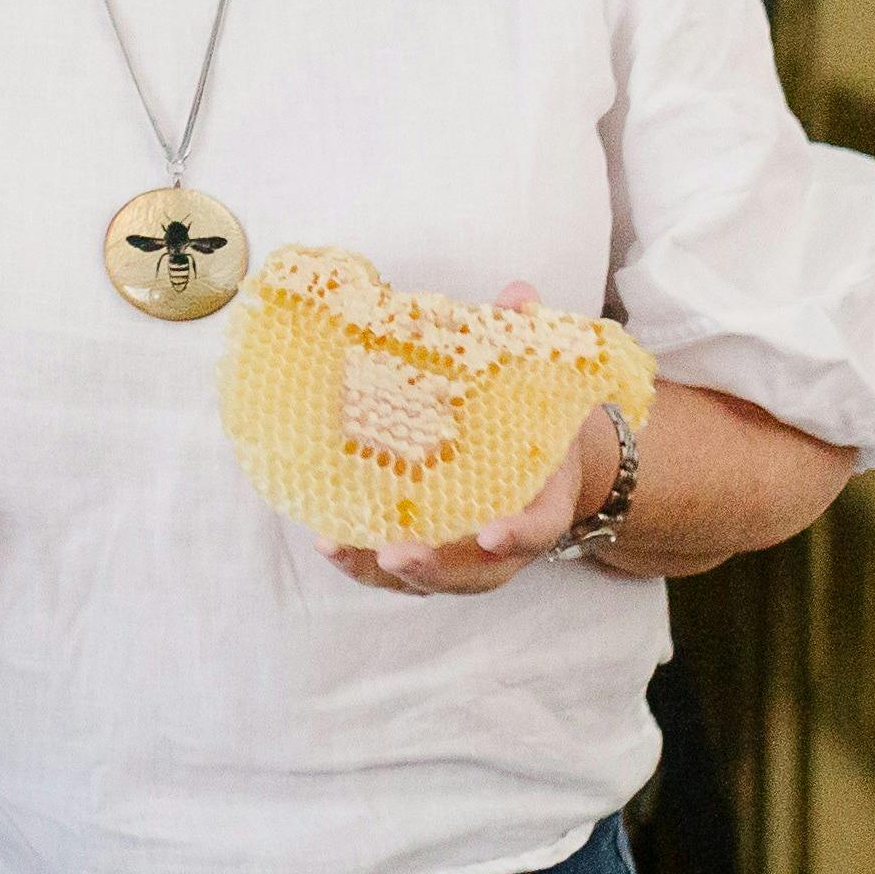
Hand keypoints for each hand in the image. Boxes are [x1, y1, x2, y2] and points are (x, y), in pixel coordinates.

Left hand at [327, 281, 606, 598]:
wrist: (547, 460)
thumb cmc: (535, 420)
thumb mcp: (542, 382)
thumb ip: (530, 341)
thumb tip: (518, 293)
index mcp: (542, 501)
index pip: (538, 528)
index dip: (518, 534)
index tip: (491, 532)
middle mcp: (504, 540)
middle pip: (475, 573)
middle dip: (436, 568)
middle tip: (396, 553)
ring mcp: (465, 554)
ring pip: (429, 580)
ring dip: (382, 571)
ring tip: (338, 549)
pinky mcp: (429, 550)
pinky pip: (396, 568)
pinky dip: (362, 562)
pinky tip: (327, 542)